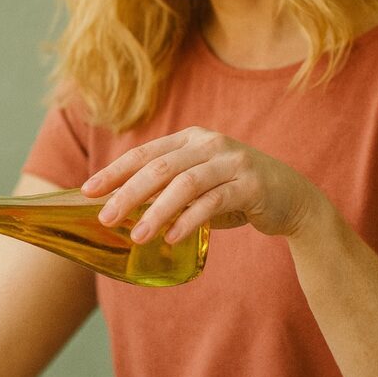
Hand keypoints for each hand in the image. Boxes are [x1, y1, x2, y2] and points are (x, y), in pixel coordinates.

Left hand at [80, 127, 323, 242]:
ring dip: (157, 211)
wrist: (290, 198)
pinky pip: (214, 202)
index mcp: (190, 139)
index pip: (144, 153)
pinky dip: (190, 220)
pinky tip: (171, 237)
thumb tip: (120, 209)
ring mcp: (232, 162)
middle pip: (160, 167)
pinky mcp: (251, 185)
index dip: (114, 171)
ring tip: (136, 235)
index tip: (87, 191)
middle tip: (105, 217)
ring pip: (185, 184)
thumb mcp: (197, 185)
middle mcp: (210, 144)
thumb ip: (165, 190)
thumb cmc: (233, 192)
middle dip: (128, 193)